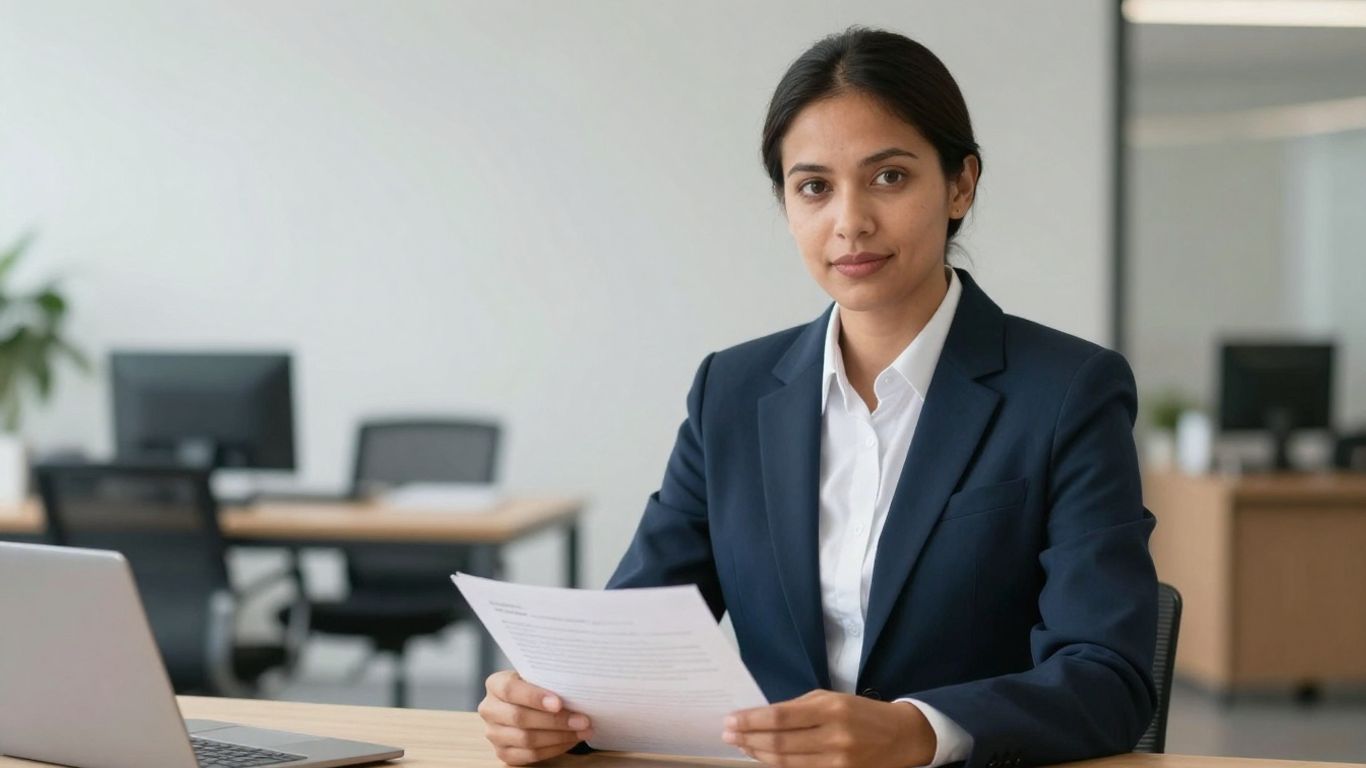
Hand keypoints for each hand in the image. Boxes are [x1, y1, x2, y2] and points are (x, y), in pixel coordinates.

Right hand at [477, 670, 593, 764]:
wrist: (525, 703)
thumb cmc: (535, 686)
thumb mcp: (537, 676)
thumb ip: (548, 681)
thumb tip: (576, 690)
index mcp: (495, 684)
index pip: (510, 690)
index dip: (534, 697)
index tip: (559, 703)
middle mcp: (490, 709)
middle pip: (520, 718)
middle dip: (555, 721)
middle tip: (582, 720)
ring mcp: (494, 733)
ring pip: (526, 739)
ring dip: (559, 737)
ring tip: (582, 731)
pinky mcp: (503, 752)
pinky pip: (530, 755)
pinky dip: (554, 749)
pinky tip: (570, 740)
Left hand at [723, 690, 935, 767]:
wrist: (901, 736)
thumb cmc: (861, 712)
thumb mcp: (832, 698)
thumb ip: (798, 707)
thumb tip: (762, 716)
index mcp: (831, 709)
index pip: (781, 716)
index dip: (751, 720)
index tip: (731, 720)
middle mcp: (834, 736)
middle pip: (780, 743)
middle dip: (748, 738)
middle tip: (728, 734)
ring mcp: (837, 761)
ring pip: (786, 762)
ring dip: (758, 754)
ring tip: (741, 745)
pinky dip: (778, 765)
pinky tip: (763, 757)